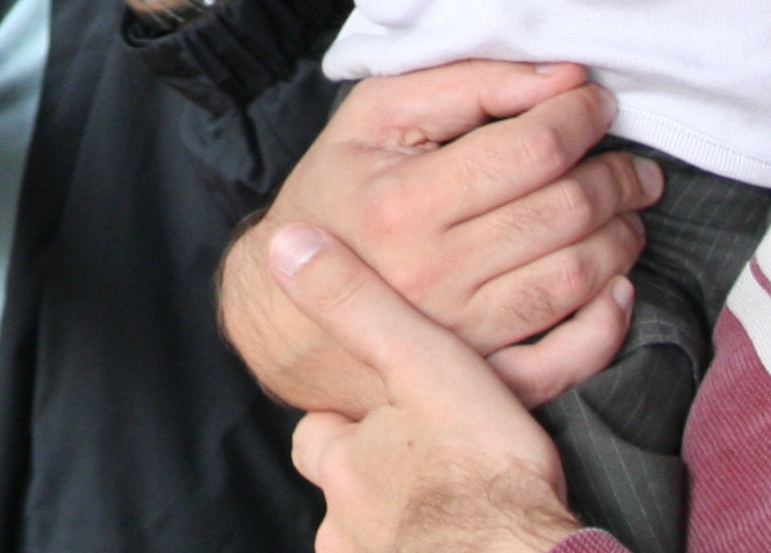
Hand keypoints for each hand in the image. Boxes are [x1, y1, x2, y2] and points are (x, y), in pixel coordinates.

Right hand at [221, 62, 653, 417]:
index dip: (580, 116)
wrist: (288, 308)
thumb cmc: (337, 196)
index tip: (595, 103)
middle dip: (616, 175)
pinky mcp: (479, 378)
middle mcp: (435, 273)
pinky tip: (618, 285)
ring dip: (622, 236)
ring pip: (579, 279)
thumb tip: (562, 77)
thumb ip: (465, 85)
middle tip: (629, 162)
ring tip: (625, 210)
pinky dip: (610, 322)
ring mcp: (461, 335)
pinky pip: (569, 357)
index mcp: (406, 201)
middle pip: (566, 212)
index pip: (531, 150)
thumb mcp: (375, 117)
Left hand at [275, 225, 593, 552]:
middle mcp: (348, 525)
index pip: (318, 435)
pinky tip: (461, 536)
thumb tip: (286, 247)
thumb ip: (359, 307)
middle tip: (421, 458)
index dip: (347, 421)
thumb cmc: (484, 473)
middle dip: (371, 475)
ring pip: (371, 537)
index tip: (382, 409)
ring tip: (448, 499)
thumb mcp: (422, 364)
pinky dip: (430, 545)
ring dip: (402, 517)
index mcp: (344, 463)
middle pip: (343, 491)